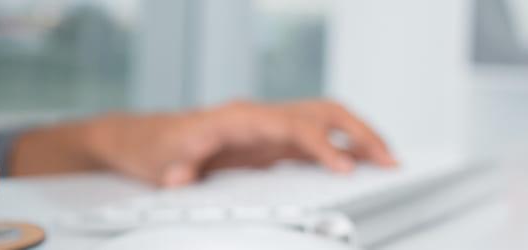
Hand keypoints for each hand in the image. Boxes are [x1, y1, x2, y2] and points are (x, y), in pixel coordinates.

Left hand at [10, 99, 394, 186]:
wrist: (137, 139)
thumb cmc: (151, 146)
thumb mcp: (159, 162)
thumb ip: (175, 169)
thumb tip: (184, 176)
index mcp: (237, 117)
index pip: (292, 125)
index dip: (321, 144)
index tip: (344, 166)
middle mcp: (257, 116)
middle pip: (321, 112)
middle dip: (359, 132)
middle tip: (389, 158)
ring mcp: (265, 128)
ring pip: (324, 122)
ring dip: (359, 137)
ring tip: (389, 160)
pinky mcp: (267, 144)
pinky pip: (313, 141)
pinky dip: (341, 149)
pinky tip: (359, 165)